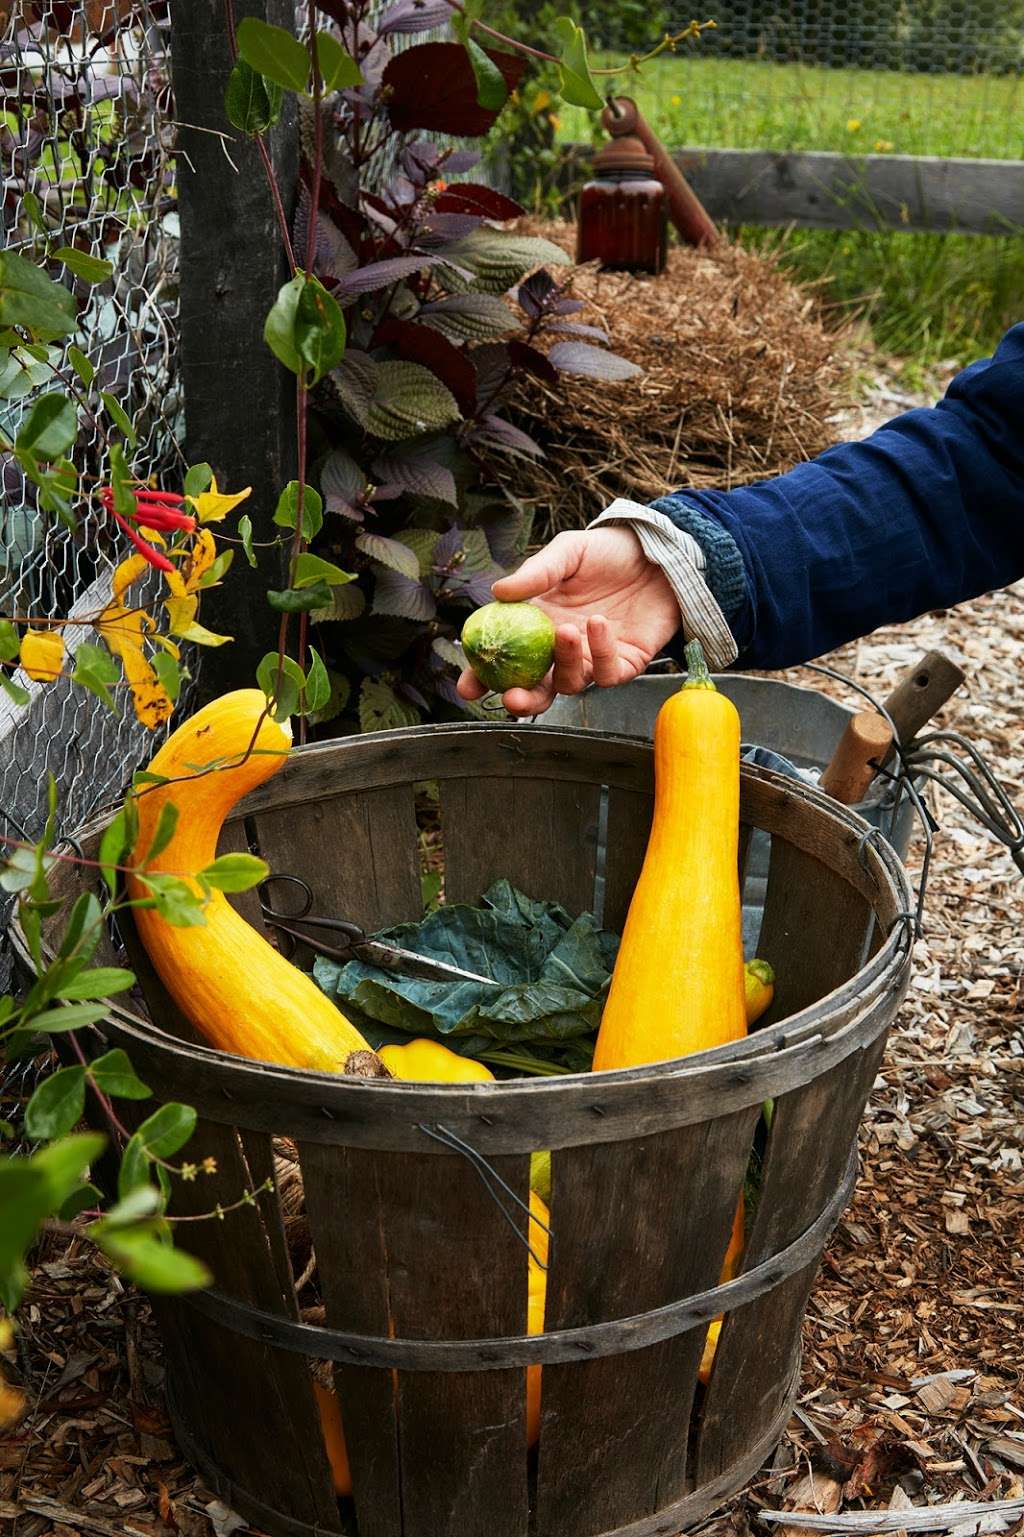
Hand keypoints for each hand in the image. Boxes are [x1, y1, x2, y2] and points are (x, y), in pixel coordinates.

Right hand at [457, 526, 680, 715]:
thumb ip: (537, 573)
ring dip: (564, 664)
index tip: (467, 685)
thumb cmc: (608, 552)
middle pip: (537, 689)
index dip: (483, 676)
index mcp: (538, 625)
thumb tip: (498, 591)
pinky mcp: (625, 663)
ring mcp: (593, 659)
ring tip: (566, 630)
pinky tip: (600, 623)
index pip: (506, 659)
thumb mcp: (568, 552)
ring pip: (571, 684)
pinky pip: (608, 673)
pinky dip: (601, 652)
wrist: (657, 553)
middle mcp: (562, 649)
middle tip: (511, 697)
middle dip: (522, 700)